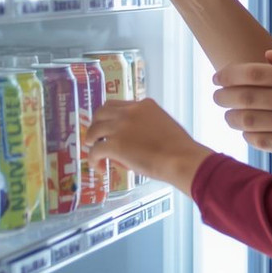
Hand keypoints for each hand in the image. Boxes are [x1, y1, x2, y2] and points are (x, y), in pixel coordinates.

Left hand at [84, 99, 213, 194]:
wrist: (180, 158)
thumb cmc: (180, 148)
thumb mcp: (165, 125)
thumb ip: (149, 125)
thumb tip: (139, 139)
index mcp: (144, 105)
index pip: (120, 105)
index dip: (112, 116)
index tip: (111, 126)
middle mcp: (129, 111)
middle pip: (101, 112)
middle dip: (97, 123)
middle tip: (97, 135)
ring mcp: (120, 127)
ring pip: (94, 130)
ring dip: (91, 140)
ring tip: (93, 149)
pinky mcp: (114, 144)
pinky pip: (95, 150)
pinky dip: (94, 159)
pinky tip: (99, 167)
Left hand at [212, 44, 271, 159]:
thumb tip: (265, 56)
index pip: (252, 73)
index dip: (228, 75)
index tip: (218, 77)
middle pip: (245, 98)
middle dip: (224, 97)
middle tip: (217, 97)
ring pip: (250, 123)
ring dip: (232, 119)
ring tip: (228, 116)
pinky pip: (265, 142)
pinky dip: (250, 137)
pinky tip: (247, 132)